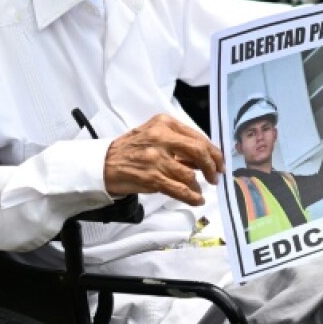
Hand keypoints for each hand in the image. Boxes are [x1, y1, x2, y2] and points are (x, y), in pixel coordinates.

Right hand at [104, 113, 223, 205]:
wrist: (103, 164)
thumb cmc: (131, 149)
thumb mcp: (154, 135)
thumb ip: (178, 142)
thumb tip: (204, 158)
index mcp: (164, 123)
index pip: (198, 137)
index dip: (213, 152)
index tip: (219, 162)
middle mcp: (161, 138)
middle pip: (199, 152)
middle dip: (213, 166)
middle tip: (216, 176)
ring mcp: (156, 159)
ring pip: (190, 174)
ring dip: (200, 185)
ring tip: (201, 190)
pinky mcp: (152, 178)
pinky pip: (179, 189)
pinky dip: (192, 196)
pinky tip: (197, 199)